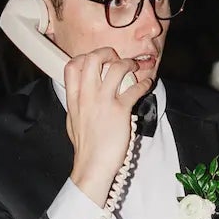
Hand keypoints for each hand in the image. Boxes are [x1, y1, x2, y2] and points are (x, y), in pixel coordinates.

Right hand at [65, 47, 155, 204]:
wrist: (92, 166)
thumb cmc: (85, 147)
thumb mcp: (72, 120)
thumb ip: (76, 103)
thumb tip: (81, 94)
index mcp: (74, 99)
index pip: (72, 65)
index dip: (84, 57)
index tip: (95, 59)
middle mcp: (87, 96)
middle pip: (93, 58)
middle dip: (107, 52)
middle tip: (115, 57)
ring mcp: (104, 102)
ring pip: (116, 67)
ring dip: (128, 64)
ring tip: (134, 67)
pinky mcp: (120, 111)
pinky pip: (135, 88)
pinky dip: (144, 83)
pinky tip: (147, 85)